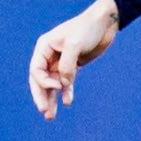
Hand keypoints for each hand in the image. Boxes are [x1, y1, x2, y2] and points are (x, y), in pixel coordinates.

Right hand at [29, 0, 120, 119]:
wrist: (105, 23)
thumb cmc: (87, 28)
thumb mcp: (75, 44)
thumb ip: (67, 65)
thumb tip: (63, 84)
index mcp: (44, 46)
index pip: (36, 70)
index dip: (44, 82)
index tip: (59, 86)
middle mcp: (49, 55)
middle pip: (40, 80)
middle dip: (41, 96)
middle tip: (44, 112)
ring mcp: (61, 61)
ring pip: (52, 83)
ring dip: (51, 99)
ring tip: (50, 116)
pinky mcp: (73, 65)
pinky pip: (66, 82)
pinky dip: (66, 92)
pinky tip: (67, 102)